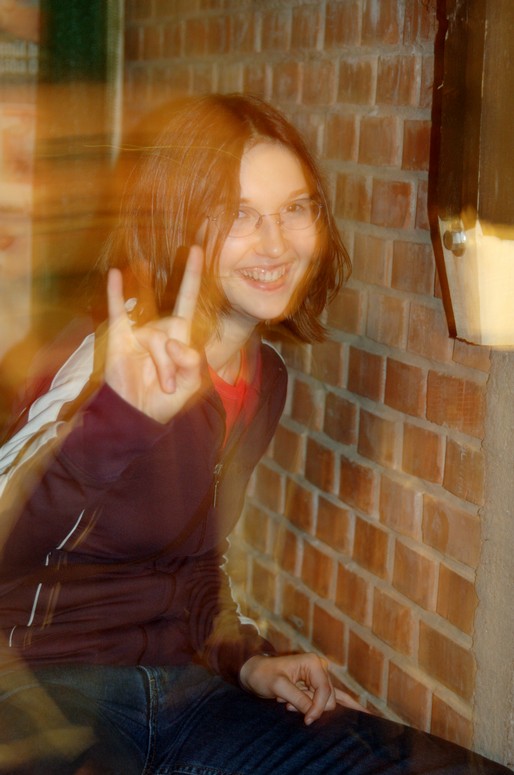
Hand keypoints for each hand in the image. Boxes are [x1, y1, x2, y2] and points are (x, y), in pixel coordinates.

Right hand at [104, 246, 202, 423]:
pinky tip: (116, 274)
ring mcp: (139, 331)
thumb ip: (191, 362)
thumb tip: (172, 343)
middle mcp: (161, 329)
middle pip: (174, 330)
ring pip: (155, 338)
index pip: (188, 300)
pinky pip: (118, 311)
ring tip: (160, 384)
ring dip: (160, 365)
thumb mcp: (190, 384)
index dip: (192, 276)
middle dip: (172, 361)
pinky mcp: (120, 338)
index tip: (196, 250)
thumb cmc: (166, 399)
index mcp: (181, 336)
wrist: (138, 414)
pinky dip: (117, 293)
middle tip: (169, 379)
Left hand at [239, 653, 337, 725]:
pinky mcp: (316, 686)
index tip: (307, 720)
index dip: (317, 707)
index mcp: (313, 663)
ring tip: (290, 703)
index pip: (325, 690)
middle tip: (289, 704)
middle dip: (311, 706)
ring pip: (327, 702)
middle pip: (329, 698)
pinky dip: (346, 705)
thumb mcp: (279, 686)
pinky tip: (363, 712)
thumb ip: (298, 699)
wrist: (255, 673)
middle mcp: (320, 668)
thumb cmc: (264, 675)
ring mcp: (319, 677)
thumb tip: (314, 715)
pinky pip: (334, 697)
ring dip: (309, 707)